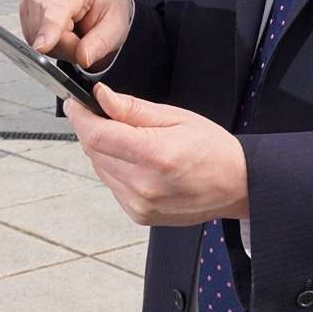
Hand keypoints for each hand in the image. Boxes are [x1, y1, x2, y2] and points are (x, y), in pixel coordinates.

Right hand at [19, 0, 134, 68]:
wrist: (100, 2)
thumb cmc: (107, 9)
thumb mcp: (116, 28)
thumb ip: (100, 43)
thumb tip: (82, 58)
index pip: (57, 9)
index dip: (48, 29)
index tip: (42, 47)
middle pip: (45, 27)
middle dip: (64, 45)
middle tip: (83, 41)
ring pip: (35, 36)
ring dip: (55, 46)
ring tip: (72, 35)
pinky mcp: (26, 8)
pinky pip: (31, 37)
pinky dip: (46, 43)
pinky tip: (59, 34)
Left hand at [65, 83, 247, 225]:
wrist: (236, 185)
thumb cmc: (212, 149)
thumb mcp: (175, 116)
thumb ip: (133, 108)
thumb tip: (101, 97)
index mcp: (154, 155)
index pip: (96, 136)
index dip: (80, 116)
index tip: (76, 103)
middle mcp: (143, 184)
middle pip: (93, 151)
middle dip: (92, 129)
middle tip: (103, 113)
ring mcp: (139, 204)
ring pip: (99, 168)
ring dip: (103, 149)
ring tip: (128, 139)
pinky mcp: (139, 214)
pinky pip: (112, 184)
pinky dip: (115, 168)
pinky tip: (136, 160)